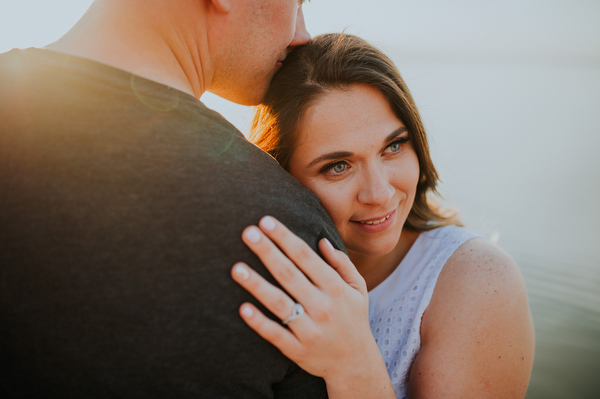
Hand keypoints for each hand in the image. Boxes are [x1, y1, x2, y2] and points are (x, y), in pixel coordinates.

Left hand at [231, 216, 393, 397]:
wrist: (354, 364)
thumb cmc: (353, 318)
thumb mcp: (358, 289)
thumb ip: (341, 264)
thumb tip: (321, 240)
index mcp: (336, 289)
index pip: (306, 257)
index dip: (285, 238)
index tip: (266, 221)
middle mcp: (323, 307)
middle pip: (289, 274)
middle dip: (268, 251)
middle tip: (247, 232)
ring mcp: (310, 330)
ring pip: (279, 304)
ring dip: (257, 285)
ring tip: (236, 268)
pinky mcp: (297, 350)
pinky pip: (276, 335)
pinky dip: (259, 322)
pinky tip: (242, 308)